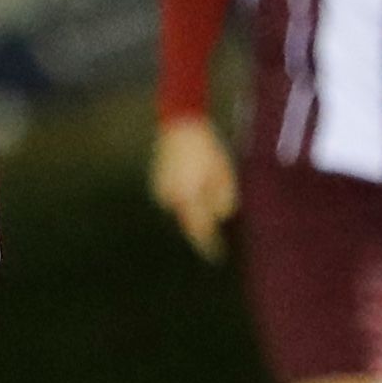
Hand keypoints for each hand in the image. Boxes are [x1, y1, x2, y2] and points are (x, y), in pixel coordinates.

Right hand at [150, 114, 239, 260]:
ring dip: (193, 210)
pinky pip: (174, 199)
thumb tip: (220, 216)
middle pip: (188, 220)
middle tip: (217, 234)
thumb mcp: (224, 173)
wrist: (181, 126)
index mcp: (187, 195)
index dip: (208, 244)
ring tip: (208, 200)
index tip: (217, 257)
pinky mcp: (157, 183)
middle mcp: (170, 197)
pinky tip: (195, 188)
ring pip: (181, 210)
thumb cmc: (207, 149)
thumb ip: (223, 198)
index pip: (198, 228)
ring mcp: (160, 190)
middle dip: (202, 226)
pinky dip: (185, 200)